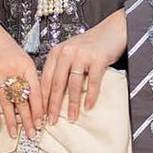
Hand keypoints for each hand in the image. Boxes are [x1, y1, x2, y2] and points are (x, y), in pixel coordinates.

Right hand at [0, 19, 42, 137]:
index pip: (36, 92)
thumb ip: (28, 76)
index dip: (39, 109)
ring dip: (11, 120)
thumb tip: (36, 99)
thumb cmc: (5, 46)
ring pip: (7, 102)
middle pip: (22, 100)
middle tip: (31, 134)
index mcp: (27, 65)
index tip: (42, 123)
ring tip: (14, 134)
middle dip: (28, 119)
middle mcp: (13, 70)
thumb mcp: (22, 57)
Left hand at [40, 8, 127, 123]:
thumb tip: (51, 95)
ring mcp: (82, 55)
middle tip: (51, 121)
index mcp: (56, 52)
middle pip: (56, 83)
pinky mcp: (98, 59)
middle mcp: (67, 52)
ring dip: (72, 104)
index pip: (45, 79)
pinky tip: (88, 107)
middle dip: (53, 105)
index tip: (40, 114)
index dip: (42, 98)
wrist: (112, 30)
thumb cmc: (91, 45)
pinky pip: (93, 82)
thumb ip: (60, 68)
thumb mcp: (70, 53)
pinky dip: (90, 96)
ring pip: (73, 84)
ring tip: (71, 118)